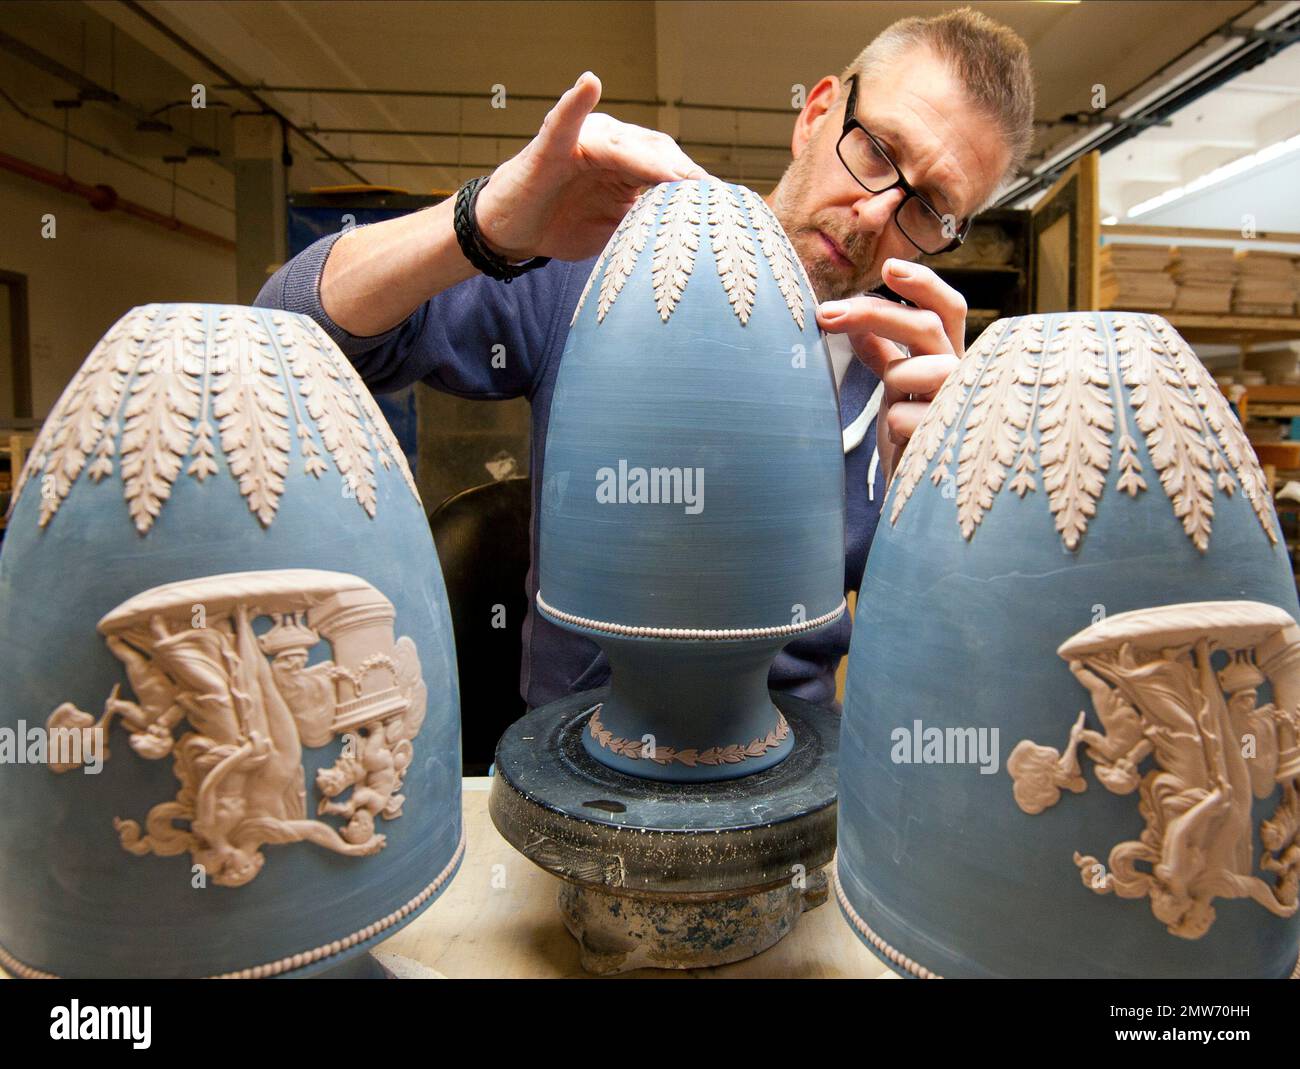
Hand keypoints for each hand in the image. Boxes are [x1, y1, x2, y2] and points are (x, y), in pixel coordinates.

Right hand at [475, 72, 707, 261]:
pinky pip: (564, 120)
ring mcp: (581, 140)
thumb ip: (644, 225)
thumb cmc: (562, 224)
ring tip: (676, 176)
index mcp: (627, 163)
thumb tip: (685, 234)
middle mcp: (610, 144)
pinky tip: (588, 84)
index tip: (720, 204)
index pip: (669, 167)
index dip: (693, 184)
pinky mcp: (549, 146)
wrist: (511, 231)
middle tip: (705, 196)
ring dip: (651, 159)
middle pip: (655, 152)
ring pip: (624, 144)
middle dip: (681, 174)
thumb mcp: (612, 231)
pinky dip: (574, 102)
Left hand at [815, 258, 965, 482]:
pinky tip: (907, 446)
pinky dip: (893, 427)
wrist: (922, 503)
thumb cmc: (912, 444)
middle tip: (826, 314)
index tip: (888, 266)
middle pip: (926, 325)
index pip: (947, 309)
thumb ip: (883, 354)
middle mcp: (963, 374)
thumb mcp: (895, 392)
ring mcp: (961, 403)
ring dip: (891, 387)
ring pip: (912, 370)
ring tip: (894, 415)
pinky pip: (904, 416)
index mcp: (950, 357)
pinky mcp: (952, 435)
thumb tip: (852, 321)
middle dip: (874, 313)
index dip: (923, 285)